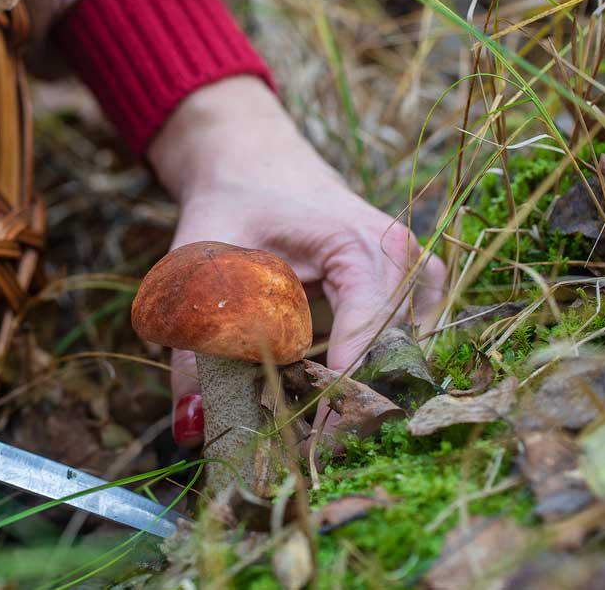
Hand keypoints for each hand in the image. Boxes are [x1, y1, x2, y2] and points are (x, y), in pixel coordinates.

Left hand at [147, 78, 446, 445]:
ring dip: (372, 388)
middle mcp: (398, 254)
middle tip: (309, 449)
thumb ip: (193, 347)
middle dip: (358, 404)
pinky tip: (342, 390)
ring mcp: (411, 266)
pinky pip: (410, 338)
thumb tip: (193, 424)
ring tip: (324, 423)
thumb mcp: (200, 265)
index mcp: (356, 243)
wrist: (251, 156)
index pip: (371, 335)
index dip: (345, 396)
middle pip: (397, 351)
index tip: (312, 442)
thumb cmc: (230, 201)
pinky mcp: (408, 280)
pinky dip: (379, 368)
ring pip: (410, 350)